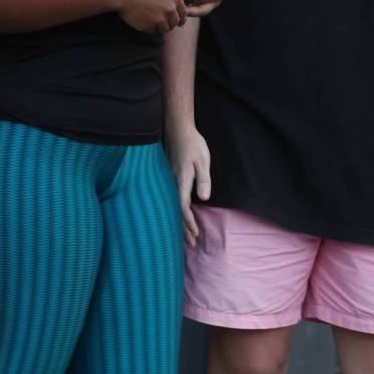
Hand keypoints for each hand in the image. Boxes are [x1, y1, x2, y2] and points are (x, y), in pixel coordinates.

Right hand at [115, 0, 186, 33]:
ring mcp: (161, 18)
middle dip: (169, 24)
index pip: (183, 14)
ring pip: (165, 29)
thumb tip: (176, 9)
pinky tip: (141, 19)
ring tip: (149, 19)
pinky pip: (153, 31)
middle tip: (161, 22)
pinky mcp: (151, 26)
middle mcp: (170, 8)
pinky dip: (148, 28)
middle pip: (175, 23)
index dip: (180, 19)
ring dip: (159, 27)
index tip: (177, 22)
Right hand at [167, 125, 211, 247]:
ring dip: (179, 223)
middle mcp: (172, 183)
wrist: (178, 129)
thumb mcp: (203, 160)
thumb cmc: (193, 144)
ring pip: (171, 207)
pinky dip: (175, 212)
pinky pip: (171, 200)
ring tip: (186, 237)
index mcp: (180, 181)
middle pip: (175, 212)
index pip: (183, 208)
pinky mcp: (169, 178)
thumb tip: (204, 197)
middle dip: (183, 229)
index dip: (188, 223)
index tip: (195, 234)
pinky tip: (178, 217)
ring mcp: (169, 181)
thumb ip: (203, 179)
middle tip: (191, 244)